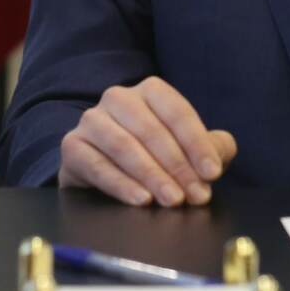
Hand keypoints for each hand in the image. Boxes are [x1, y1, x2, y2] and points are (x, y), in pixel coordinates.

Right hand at [58, 76, 237, 206]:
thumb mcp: (187, 149)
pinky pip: (97, 165)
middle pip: (152, 130)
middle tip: (195, 196)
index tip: (212, 173)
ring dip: (152, 175)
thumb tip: (217, 159)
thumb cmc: (155, 155)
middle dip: (178, 166)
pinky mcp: (72, 146)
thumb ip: (212, 148)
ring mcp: (92, 120)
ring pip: (124, 146)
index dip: (197, 144)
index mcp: (150, 90)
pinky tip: (141, 200)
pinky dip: (121, 185)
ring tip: (172, 200)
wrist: (106, 172)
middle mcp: (118, 98)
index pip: (177, 112)